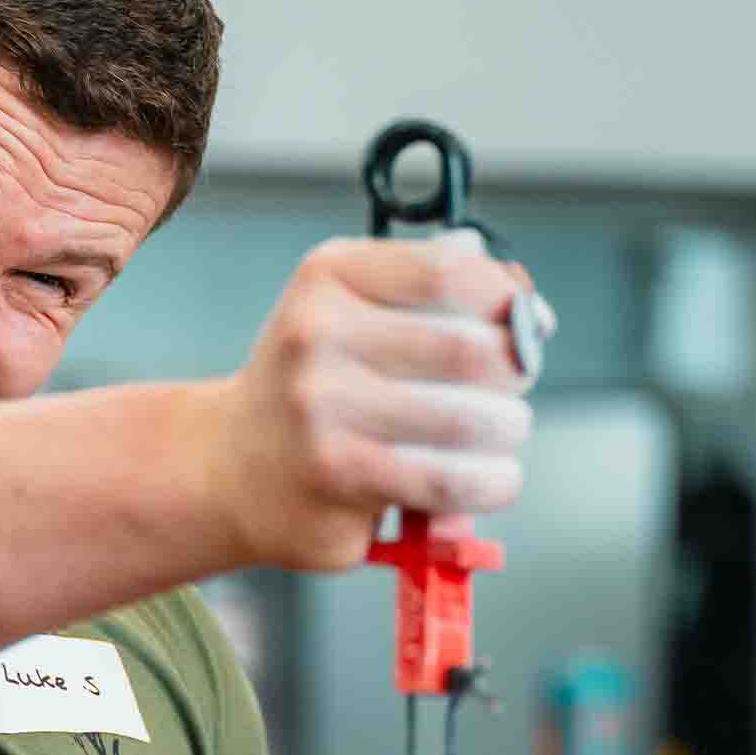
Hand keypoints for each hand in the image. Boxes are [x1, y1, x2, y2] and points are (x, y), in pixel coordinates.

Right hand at [225, 231, 548, 573]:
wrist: (226, 469)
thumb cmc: (307, 388)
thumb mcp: (347, 312)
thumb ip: (426, 289)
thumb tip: (516, 292)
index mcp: (328, 279)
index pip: (451, 272)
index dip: (509, 302)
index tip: (529, 326)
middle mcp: (317, 337)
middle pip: (470, 350)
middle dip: (514, 375)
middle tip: (511, 392)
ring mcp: (322, 411)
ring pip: (467, 420)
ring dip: (506, 433)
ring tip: (500, 437)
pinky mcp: (339, 478)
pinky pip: (447, 479)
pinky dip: (489, 482)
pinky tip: (491, 478)